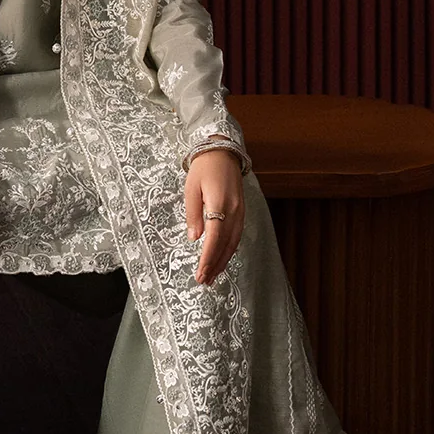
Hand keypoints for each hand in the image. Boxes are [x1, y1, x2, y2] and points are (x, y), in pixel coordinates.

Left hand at [184, 147, 245, 285]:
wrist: (222, 152)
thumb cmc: (203, 168)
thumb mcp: (191, 188)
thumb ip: (193, 213)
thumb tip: (193, 238)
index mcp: (220, 204)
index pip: (215, 238)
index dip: (208, 258)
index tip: (200, 273)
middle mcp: (234, 211)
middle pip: (226, 245)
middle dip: (215, 265)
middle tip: (204, 281)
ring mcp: (240, 212)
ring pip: (233, 243)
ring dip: (223, 261)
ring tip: (212, 276)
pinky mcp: (242, 211)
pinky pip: (237, 235)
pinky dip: (229, 250)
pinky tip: (222, 258)